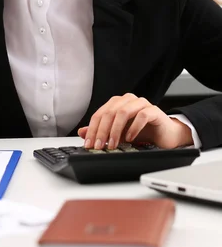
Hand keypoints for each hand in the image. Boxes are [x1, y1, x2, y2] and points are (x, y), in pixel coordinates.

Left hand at [77, 93, 193, 149]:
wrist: (165, 135)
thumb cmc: (142, 133)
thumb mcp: (118, 134)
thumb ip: (102, 131)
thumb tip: (82, 132)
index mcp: (117, 103)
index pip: (100, 114)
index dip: (93, 129)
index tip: (89, 144)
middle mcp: (128, 100)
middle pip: (109, 112)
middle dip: (102, 131)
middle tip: (99, 146)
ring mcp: (141, 103)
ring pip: (123, 112)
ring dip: (116, 130)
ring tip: (113, 144)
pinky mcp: (154, 110)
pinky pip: (142, 115)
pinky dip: (133, 128)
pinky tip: (130, 139)